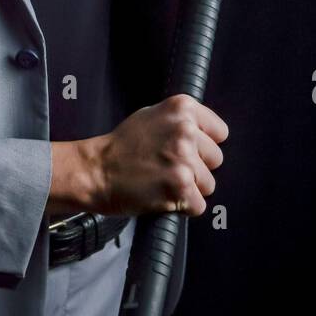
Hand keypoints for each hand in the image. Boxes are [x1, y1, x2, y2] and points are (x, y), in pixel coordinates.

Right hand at [88, 94, 228, 217]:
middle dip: (196, 167)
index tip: (187, 150)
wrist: (96, 171)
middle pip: (216, 159)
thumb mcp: (151, 115)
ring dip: (189, 188)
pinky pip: (199, 205)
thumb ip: (181, 120)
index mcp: (182, 108)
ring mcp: (184, 159)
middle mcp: (185, 130)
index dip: (203, 145)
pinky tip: (162, 195)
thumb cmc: (121, 146)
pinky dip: (183, 207)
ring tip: (163, 181)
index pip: (220, 132)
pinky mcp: (180, 187)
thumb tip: (208, 131)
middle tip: (168, 167)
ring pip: (208, 184)